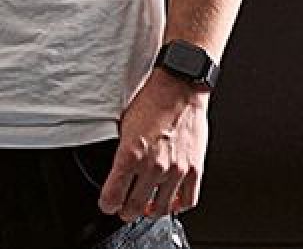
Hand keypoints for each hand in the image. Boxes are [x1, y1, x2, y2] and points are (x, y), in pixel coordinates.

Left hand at [99, 68, 210, 220]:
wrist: (178, 89)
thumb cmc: (150, 103)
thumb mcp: (123, 127)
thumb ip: (121, 153)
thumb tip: (116, 172)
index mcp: (130, 154)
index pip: (113, 194)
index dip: (107, 205)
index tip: (107, 206)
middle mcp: (153, 166)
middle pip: (135, 206)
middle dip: (126, 212)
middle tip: (123, 211)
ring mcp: (176, 170)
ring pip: (161, 208)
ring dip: (151, 212)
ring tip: (146, 208)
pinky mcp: (195, 169)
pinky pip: (188, 200)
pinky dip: (177, 206)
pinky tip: (171, 203)